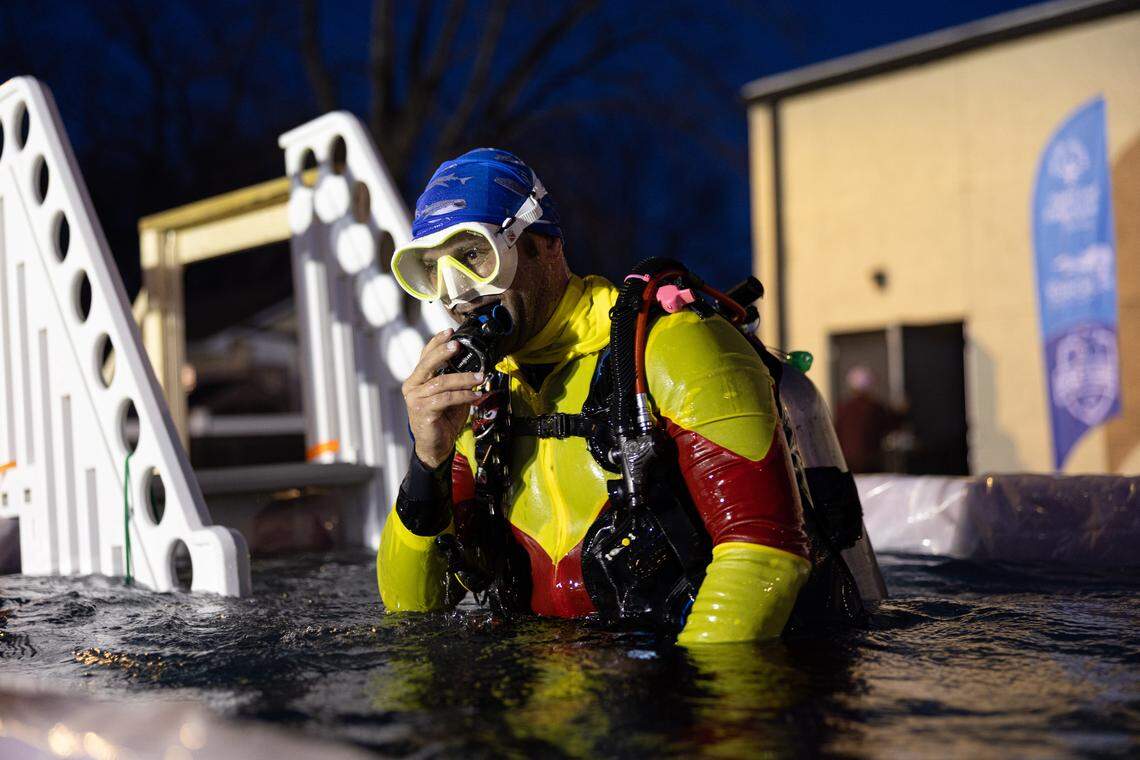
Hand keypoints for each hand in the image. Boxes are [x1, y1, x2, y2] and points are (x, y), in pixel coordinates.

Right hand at [402, 329, 483, 467]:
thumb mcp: (450, 396)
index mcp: (417, 380)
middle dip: (443, 352)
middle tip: (458, 345)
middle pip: (427, 364)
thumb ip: (455, 381)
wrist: (435, 447)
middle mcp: (412, 387)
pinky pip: (446, 398)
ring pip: (441, 382)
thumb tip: (475, 367)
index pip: (425, 356)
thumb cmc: (442, 420)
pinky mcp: (423, 411)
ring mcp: (415, 399)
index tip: (449, 332)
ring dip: (464, 379)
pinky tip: (476, 395)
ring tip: (480, 377)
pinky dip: (464, 395)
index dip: (436, 342)